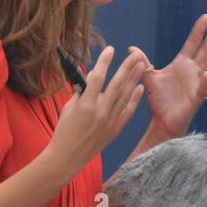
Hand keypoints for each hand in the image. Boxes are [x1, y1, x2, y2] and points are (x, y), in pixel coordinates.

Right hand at [48, 45, 147, 171]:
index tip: (110, 49)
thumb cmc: (64, 130)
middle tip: (135, 54)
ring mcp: (110, 121)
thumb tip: (92, 76)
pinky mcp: (115, 129)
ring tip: (141, 65)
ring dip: (134, 79)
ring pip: (125, 96)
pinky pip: (128, 111)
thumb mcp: (69, 107)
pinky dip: (135, 99)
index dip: (104, 62)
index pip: (97, 78)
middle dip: (127, 67)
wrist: (68, 157)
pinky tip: (140, 87)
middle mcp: (100, 112)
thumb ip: (82, 92)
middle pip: (117, 84)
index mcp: (85, 105)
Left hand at [141, 14, 206, 138]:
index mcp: (182, 64)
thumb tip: (131, 49)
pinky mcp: (195, 98)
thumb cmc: (159, 99)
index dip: (199, 31)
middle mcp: (192, 72)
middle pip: (205, 52)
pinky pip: (202, 89)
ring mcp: (196, 84)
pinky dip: (205, 82)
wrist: (162, 121)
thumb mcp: (149, 77)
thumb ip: (143, 62)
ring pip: (206, 66)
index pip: (193, 43)